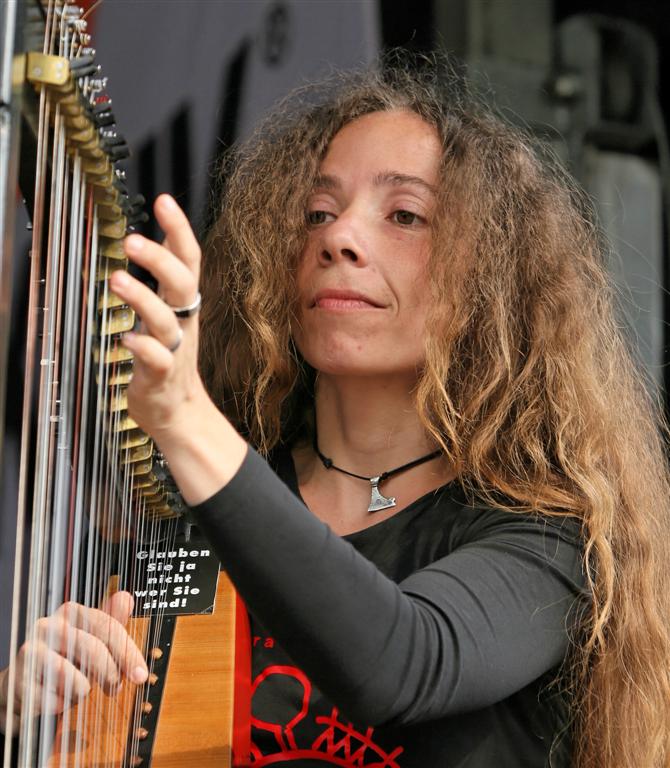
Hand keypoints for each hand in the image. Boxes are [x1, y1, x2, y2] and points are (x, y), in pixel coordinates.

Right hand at [0, 592, 147, 734]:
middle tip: (114, 688)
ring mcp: (30, 653)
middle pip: (94, 650)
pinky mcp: (19, 681)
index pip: (107, 627)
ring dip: (83, 691)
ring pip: (77, 678)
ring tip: (76, 689)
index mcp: (69, 612)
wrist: (22, 685)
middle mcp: (47, 627)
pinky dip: (64, 705)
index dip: (128, 653)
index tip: (142, 675)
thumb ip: (110, 621)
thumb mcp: (89, 639)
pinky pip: (57, 701)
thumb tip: (126, 598)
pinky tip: (57, 698)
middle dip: (111, 674)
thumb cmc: (63, 659)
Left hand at [110, 194, 246, 505]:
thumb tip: (163, 235)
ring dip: (143, 299)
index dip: (179, 231)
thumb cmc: (169, 359)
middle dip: (161, 260)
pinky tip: (126, 339)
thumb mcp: (172, 313)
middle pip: (183, 285)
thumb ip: (167, 279)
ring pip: (166, 321)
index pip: (189, 261)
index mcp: (185, 306)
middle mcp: (183, 323)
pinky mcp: (161, 377)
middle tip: (133, 240)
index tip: (165, 201)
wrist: (180, 412)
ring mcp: (174, 350)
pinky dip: (142, 348)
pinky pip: (157, 361)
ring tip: (118, 280)